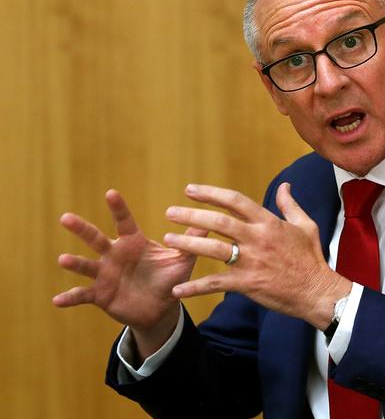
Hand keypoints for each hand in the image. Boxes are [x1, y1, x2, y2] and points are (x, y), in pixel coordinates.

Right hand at [53, 189, 207, 352]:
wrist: (160, 308)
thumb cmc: (170, 278)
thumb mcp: (183, 260)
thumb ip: (193, 241)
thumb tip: (210, 220)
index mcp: (134, 243)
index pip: (124, 222)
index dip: (118, 208)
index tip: (111, 193)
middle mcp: (115, 254)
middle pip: (96, 238)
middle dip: (82, 229)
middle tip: (67, 218)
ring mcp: (105, 274)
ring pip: (87, 265)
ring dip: (75, 263)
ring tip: (64, 259)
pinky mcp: (100, 294)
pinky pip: (83, 295)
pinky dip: (70, 297)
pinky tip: (57, 300)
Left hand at [163, 182, 351, 329]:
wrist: (317, 292)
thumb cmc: (311, 259)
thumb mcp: (305, 226)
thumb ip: (290, 205)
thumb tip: (285, 186)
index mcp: (268, 223)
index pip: (235, 201)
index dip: (211, 193)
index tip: (191, 190)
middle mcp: (257, 238)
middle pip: (218, 221)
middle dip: (191, 215)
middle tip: (170, 212)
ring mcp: (251, 261)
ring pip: (213, 248)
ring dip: (187, 244)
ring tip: (168, 240)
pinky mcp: (247, 283)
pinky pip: (215, 283)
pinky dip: (195, 288)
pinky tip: (178, 290)